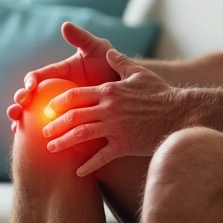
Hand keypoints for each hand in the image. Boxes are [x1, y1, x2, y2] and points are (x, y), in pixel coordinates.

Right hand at [7, 22, 117, 131]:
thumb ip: (81, 39)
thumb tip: (65, 25)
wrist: (125, 93)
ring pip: (32, 115)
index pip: (39, 76)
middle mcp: (53, 92)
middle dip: (19, 101)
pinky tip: (27, 139)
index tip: (30, 86)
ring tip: (14, 122)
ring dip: (19, 118)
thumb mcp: (98, 50)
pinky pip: (48, 131)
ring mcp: (57, 109)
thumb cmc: (111, 67)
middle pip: (29, 97)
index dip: (31, 81)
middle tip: (18, 105)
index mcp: (58, 74)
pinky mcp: (65, 124)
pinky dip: (33, 135)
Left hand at [40, 48, 181, 176]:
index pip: (76, 95)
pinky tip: (78, 171)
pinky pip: (102, 157)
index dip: (59, 101)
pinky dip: (89, 165)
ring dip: (63, 142)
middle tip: (43, 131)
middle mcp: (108, 109)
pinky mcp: (124, 145)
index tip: (48, 108)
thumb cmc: (160, 93)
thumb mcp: (139, 73)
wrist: (180, 114)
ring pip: (81, 136)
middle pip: (73, 117)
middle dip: (55, 124)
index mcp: (109, 91)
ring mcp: (115, 128)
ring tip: (51, 148)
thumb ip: (120, 62)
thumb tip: (108, 51)